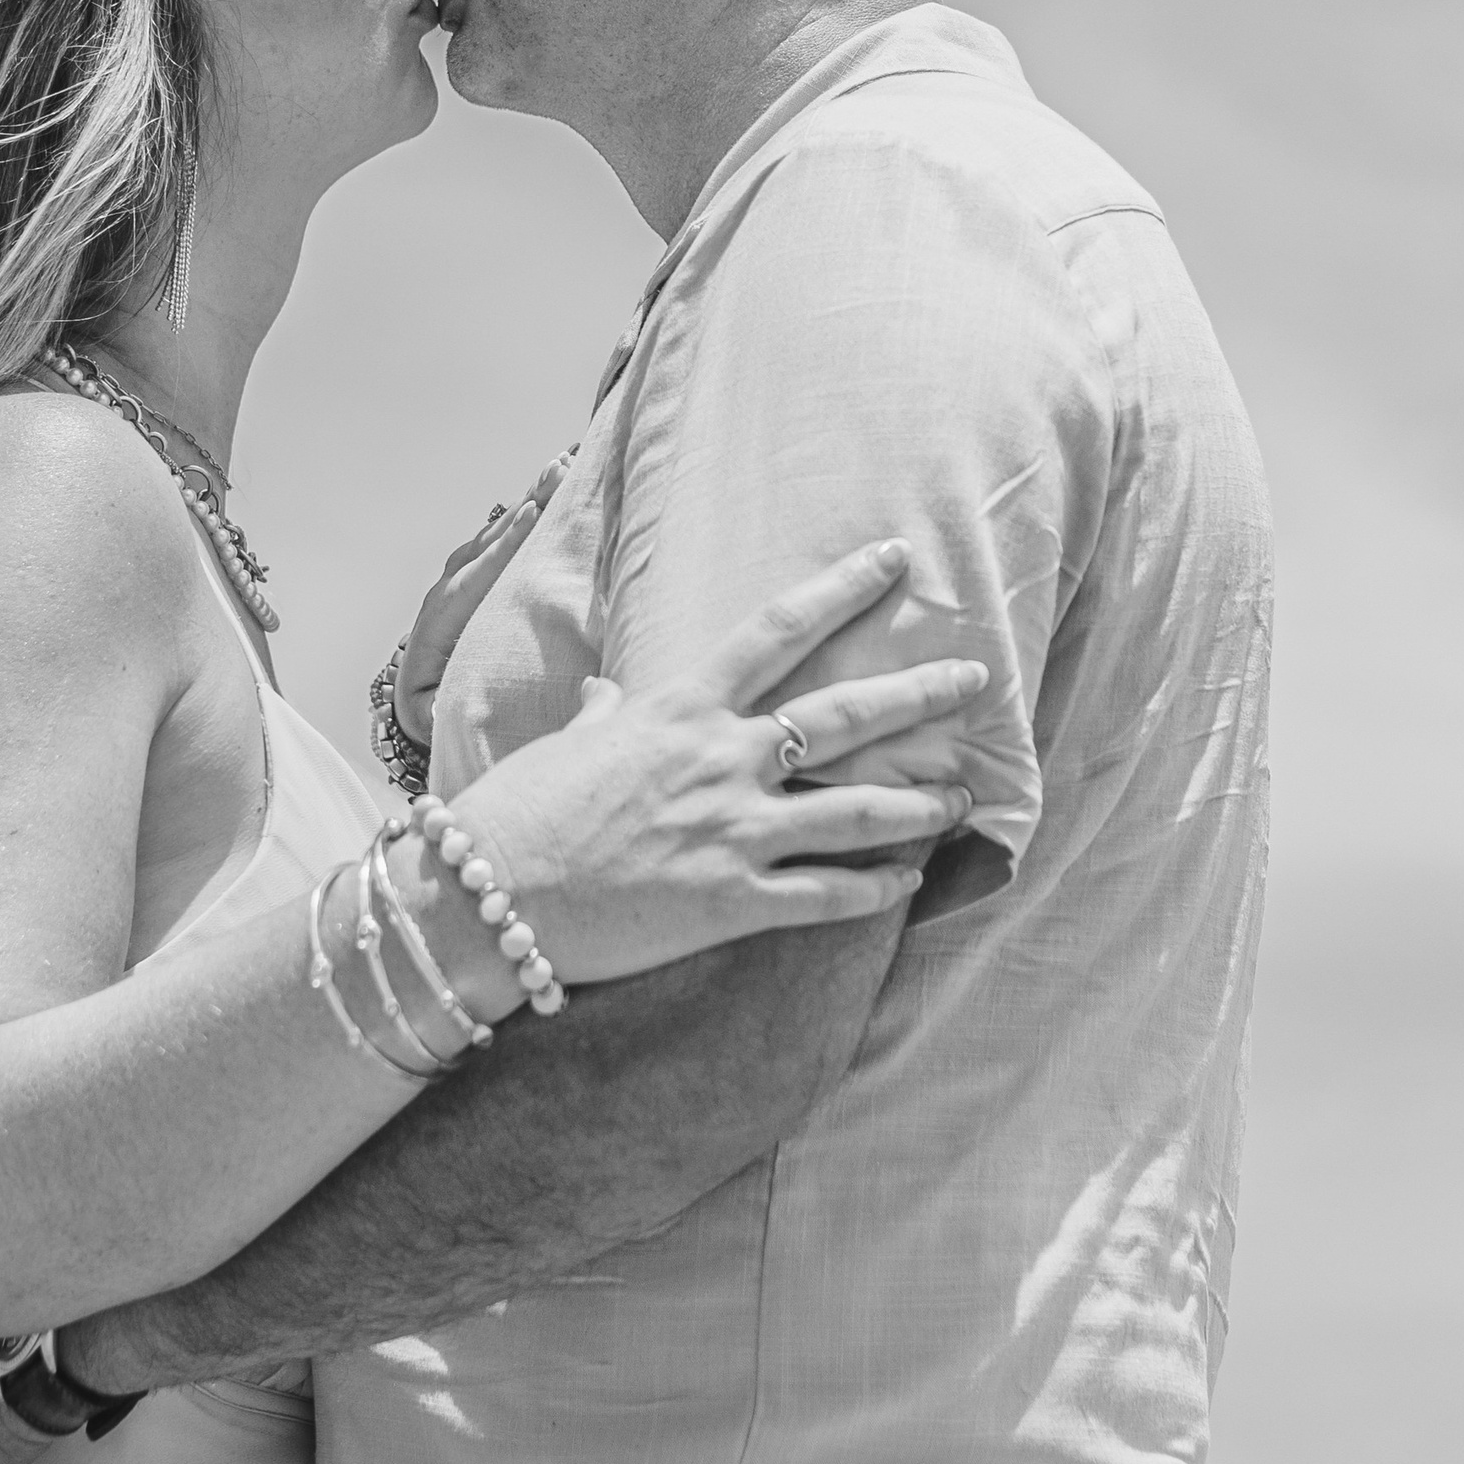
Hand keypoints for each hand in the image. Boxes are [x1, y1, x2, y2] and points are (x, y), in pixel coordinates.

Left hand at [396, 459, 567, 742]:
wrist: (415, 691)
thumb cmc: (437, 703)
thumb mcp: (438, 706)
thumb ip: (448, 698)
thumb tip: (457, 702)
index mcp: (444, 616)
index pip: (480, 574)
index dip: (508, 543)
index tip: (533, 514)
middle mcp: (453, 583)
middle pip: (496, 536)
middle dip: (529, 502)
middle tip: (560, 469)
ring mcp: (464, 569)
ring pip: (503, 526)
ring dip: (536, 494)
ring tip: (567, 461)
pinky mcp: (479, 565)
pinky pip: (508, 530)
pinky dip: (534, 503)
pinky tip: (560, 477)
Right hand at [443, 540, 987, 985]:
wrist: (486, 901)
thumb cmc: (518, 816)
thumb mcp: (565, 747)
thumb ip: (602, 718)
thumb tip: (606, 698)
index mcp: (680, 708)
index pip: (778, 630)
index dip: (843, 590)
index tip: (893, 560)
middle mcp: (720, 761)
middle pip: (844, 715)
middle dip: (919, 693)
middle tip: (977, 678)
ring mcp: (731, 832)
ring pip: (857, 810)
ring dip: (920, 804)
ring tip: (964, 798)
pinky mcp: (731, 903)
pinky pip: (827, 895)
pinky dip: (877, 888)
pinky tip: (911, 882)